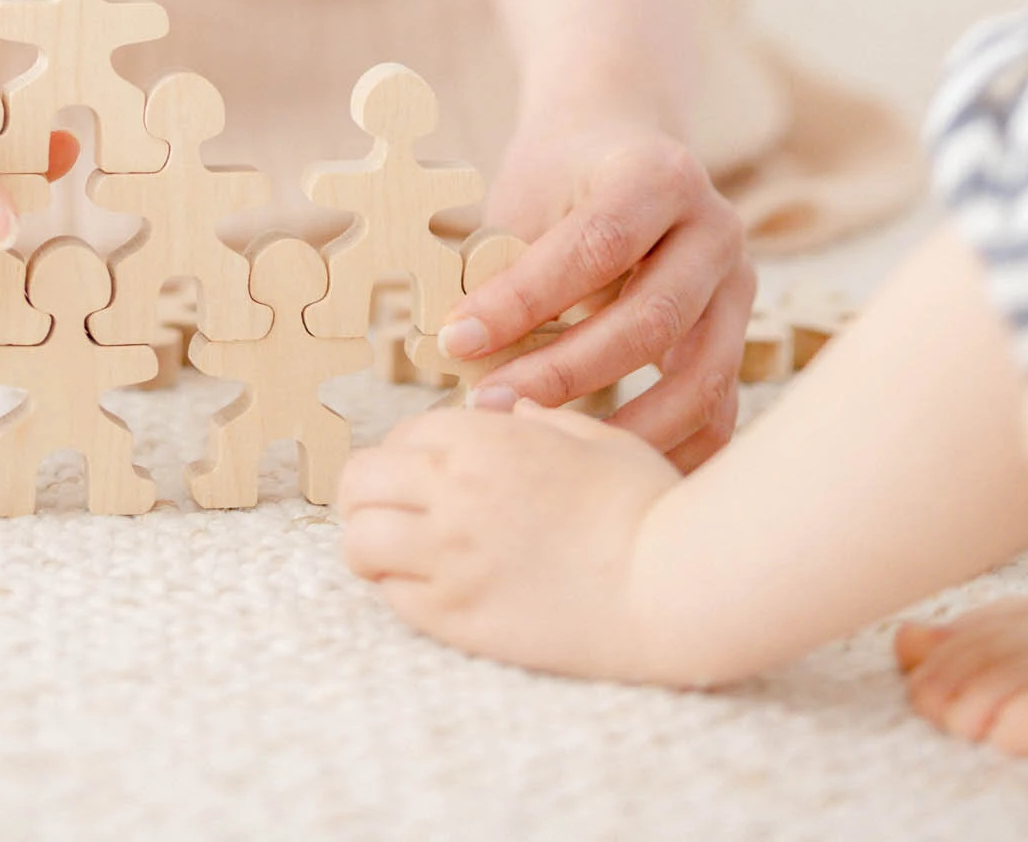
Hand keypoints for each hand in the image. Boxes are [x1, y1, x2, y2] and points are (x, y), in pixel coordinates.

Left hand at [340, 399, 679, 678]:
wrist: (669, 587)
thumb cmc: (645, 505)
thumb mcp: (597, 437)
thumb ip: (545, 420)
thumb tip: (517, 408)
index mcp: (485, 440)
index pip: (404, 433)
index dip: (414, 452)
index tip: (435, 472)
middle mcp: (453, 491)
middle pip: (360, 481)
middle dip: (372, 492)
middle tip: (400, 510)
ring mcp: (449, 557)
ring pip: (359, 540)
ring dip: (371, 541)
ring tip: (403, 553)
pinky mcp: (456, 618)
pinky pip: (391, 598)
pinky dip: (399, 590)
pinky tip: (434, 590)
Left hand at [440, 117, 752, 469]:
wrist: (621, 145)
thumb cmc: (563, 177)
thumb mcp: (531, 193)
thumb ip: (507, 262)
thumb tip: (459, 351)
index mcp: (660, 176)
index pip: (597, 245)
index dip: (525, 299)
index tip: (458, 338)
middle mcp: (715, 229)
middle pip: (651, 320)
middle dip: (564, 372)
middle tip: (490, 403)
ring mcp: (737, 289)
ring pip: (697, 381)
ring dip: (619, 428)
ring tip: (542, 443)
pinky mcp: (739, 339)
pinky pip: (715, 414)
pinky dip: (665, 449)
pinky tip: (601, 466)